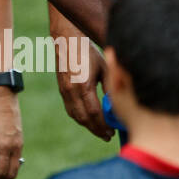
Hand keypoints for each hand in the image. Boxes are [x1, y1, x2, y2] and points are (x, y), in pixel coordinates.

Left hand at [0, 88, 23, 178]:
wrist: (4, 101)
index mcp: (4, 146)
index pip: (1, 172)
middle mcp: (15, 148)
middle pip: (11, 174)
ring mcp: (20, 146)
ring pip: (15, 169)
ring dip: (4, 173)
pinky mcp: (20, 143)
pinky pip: (16, 160)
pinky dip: (7, 165)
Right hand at [52, 20, 113, 139]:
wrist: (66, 42)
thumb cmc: (88, 53)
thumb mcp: (104, 68)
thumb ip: (110, 87)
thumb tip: (117, 104)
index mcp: (83, 85)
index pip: (94, 113)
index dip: (103, 125)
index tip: (112, 132)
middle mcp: (71, 91)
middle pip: (84, 118)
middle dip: (96, 130)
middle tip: (107, 136)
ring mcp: (64, 91)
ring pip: (75, 116)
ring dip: (87, 126)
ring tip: (99, 131)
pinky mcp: (62, 90)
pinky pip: (70, 109)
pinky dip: (79, 118)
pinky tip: (88, 119)